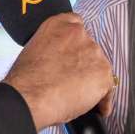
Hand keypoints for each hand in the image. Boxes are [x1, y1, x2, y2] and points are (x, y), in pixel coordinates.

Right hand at [2, 13, 114, 130]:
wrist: (30, 96)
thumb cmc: (25, 81)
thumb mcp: (33, 51)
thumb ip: (51, 48)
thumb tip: (58, 61)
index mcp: (58, 25)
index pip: (77, 24)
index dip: (77, 44)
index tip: (75, 54)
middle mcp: (78, 34)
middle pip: (90, 49)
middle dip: (83, 65)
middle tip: (72, 81)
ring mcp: (93, 52)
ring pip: (99, 68)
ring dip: (92, 81)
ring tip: (78, 97)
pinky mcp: (103, 73)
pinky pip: (108, 88)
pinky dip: (103, 100)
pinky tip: (96, 108)